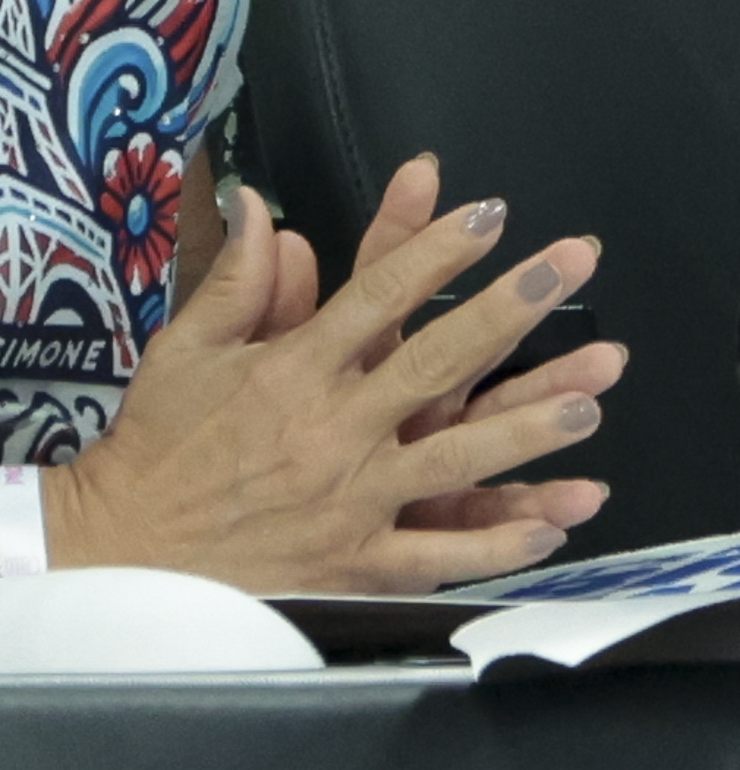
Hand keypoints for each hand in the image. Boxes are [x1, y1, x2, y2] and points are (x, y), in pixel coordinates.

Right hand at [43, 161, 623, 593]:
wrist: (118, 555)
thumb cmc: (155, 448)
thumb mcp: (185, 353)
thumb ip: (238, 280)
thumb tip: (262, 205)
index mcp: (292, 373)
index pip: (376, 297)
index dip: (435, 250)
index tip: (491, 213)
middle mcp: (330, 432)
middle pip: (436, 361)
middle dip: (510, 309)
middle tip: (571, 266)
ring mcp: (348, 501)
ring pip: (454, 460)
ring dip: (525, 428)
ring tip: (591, 400)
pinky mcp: (352, 564)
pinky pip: (433, 558)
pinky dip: (491, 547)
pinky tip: (549, 530)